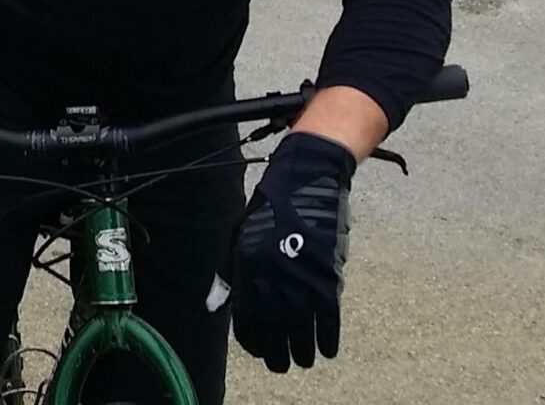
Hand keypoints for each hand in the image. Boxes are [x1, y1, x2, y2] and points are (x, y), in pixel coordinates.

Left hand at [218, 130, 356, 372]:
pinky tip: (327, 350)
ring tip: (303, 361)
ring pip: (300, 325)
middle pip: (274, 326)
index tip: (261, 352)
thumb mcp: (239, 235)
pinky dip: (328, 336)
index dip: (253, 340)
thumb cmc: (270, 208)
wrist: (306, 179)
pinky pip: (328, 315)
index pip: (246, 315)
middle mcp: (271, 272)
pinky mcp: (327, 271)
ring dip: (302, 349)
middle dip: (277, 352)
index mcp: (247, 263)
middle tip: (282, 365)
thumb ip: (229, 273)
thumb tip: (216, 306)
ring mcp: (301, 273)